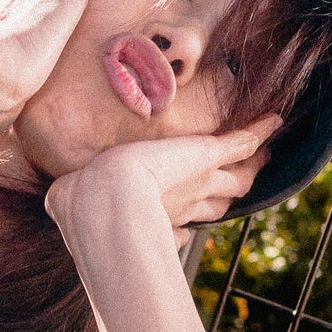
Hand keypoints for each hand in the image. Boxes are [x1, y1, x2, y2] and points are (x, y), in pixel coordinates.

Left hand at [44, 116, 279, 248]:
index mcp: (156, 212)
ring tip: (268, 151)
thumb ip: (69, 198)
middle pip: (221, 194)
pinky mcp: (206, 157)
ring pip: (238, 173)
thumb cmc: (81, 203)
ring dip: (252, 160)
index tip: (208, 208)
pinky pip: (240, 141)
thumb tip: (56, 200)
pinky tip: (274, 119)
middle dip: (235, 185)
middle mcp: (183, 201)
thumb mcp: (70, 197)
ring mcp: (198, 180)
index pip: (189, 212)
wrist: (101, 201)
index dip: (200, 208)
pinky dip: (258, 130)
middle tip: (251, 174)